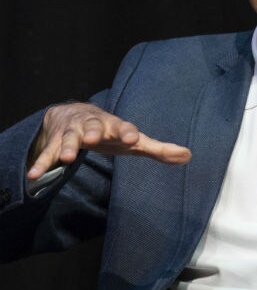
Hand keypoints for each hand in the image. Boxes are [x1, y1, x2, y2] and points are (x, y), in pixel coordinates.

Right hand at [27, 103, 191, 179]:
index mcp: (116, 126)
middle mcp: (94, 126)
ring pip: (69, 137)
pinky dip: (40, 163)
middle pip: (94, 126)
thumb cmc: (112, 132)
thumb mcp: (133, 141)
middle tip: (93, 139)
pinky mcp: (55, 142)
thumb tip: (189, 156)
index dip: (128, 132)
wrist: (74, 114)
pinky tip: (34, 175)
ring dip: (67, 146)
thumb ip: (158, 150)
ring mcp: (73, 132)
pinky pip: (46, 153)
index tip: (133, 139)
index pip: (124, 127)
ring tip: (65, 157)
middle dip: (94, 132)